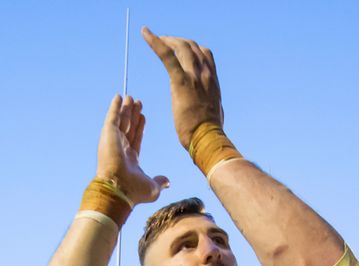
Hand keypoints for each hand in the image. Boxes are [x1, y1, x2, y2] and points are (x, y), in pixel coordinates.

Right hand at [96, 95, 169, 204]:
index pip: (136, 138)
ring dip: (126, 108)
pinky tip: (118, 97)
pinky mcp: (108, 133)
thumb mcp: (153, 187)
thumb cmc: (134, 192)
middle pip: (129, 127)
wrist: (119, 189)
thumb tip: (167, 182)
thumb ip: (159, 181)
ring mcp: (113, 140)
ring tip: (131, 97)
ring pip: (121, 120)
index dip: (140, 127)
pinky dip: (115, 106)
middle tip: (138, 102)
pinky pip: (112, 116)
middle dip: (133, 115)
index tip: (143, 116)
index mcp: (130, 159)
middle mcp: (120, 148)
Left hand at [142, 26, 222, 148]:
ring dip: (167, 40)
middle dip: (176, 41)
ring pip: (181, 46)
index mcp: (213, 80)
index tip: (180, 47)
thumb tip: (205, 101)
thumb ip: (207, 99)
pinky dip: (155, 42)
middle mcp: (205, 74)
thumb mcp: (212, 110)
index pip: (204, 53)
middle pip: (191, 46)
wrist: (208, 138)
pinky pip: (167, 55)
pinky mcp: (181, 81)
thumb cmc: (209, 131)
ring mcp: (195, 76)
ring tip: (154, 38)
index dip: (191, 47)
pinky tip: (145, 33)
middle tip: (163, 41)